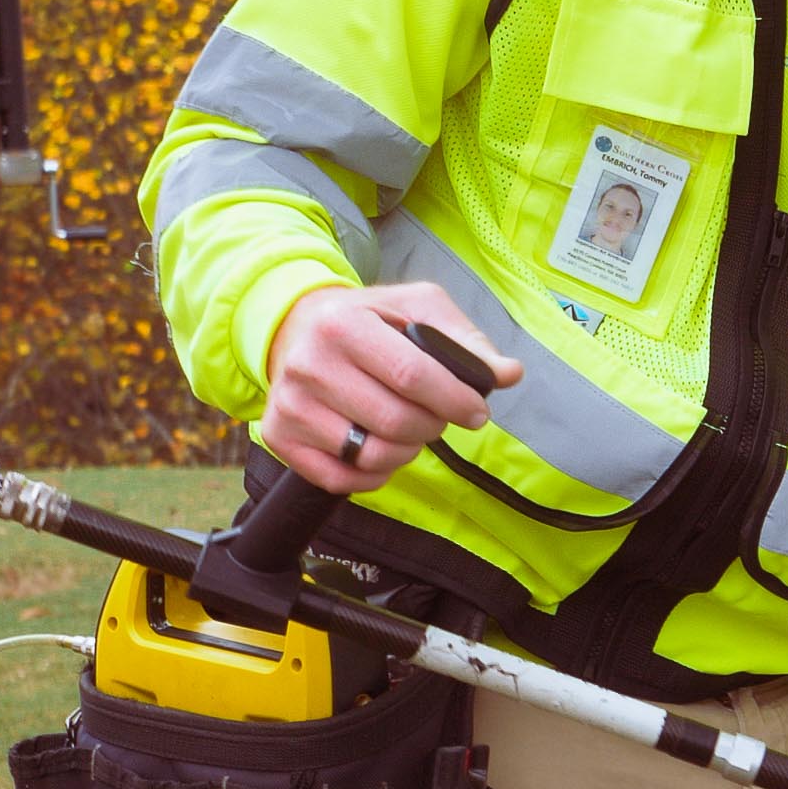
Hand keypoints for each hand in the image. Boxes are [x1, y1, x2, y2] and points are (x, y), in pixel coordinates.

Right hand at [260, 282, 523, 493]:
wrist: (298, 327)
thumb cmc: (371, 319)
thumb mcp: (418, 308)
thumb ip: (465, 341)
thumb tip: (508, 373)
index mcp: (343, 324)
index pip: (411, 375)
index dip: (455, 400)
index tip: (478, 411)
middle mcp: (307, 365)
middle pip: (395, 422)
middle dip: (434, 426)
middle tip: (440, 416)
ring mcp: (289, 405)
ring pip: (371, 456)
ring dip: (407, 450)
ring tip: (410, 428)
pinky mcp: (280, 438)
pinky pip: (342, 479)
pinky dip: (375, 475)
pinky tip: (383, 448)